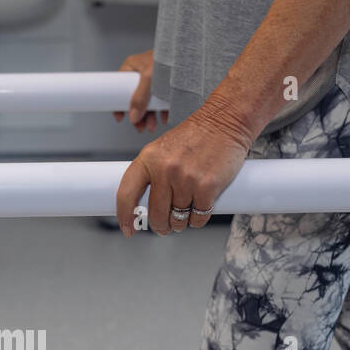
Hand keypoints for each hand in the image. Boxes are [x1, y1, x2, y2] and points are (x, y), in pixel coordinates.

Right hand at [114, 50, 167, 133]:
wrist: (189, 52)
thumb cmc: (168, 58)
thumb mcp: (149, 79)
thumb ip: (139, 99)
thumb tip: (133, 118)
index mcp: (132, 67)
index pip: (118, 88)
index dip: (118, 104)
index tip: (121, 118)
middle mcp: (142, 73)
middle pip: (135, 98)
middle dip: (138, 115)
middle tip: (140, 127)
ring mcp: (154, 78)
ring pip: (148, 101)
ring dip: (150, 116)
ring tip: (153, 126)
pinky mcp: (167, 83)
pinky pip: (161, 99)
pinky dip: (161, 111)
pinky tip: (164, 118)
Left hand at [115, 97, 255, 236]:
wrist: (225, 120)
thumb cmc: (195, 136)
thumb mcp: (163, 150)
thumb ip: (151, 174)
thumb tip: (142, 206)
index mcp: (149, 159)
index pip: (127, 194)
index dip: (125, 216)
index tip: (128, 229)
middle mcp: (165, 169)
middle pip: (156, 214)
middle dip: (160, 226)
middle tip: (165, 227)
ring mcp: (186, 179)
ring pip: (178, 219)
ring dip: (181, 222)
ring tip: (186, 212)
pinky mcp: (207, 187)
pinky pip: (198, 218)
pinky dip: (198, 220)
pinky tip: (200, 210)